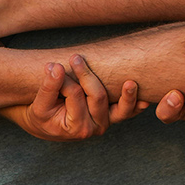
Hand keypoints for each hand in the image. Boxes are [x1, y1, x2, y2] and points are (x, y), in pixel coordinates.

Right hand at [4, 55, 134, 140]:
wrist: (46, 124)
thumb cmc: (41, 114)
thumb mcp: (39, 103)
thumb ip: (48, 87)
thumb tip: (55, 67)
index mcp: (77, 127)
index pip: (75, 96)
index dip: (66, 80)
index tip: (55, 66)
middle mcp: (95, 127)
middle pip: (98, 97)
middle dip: (86, 75)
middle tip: (75, 57)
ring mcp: (107, 122)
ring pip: (121, 109)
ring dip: (128, 95)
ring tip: (131, 83)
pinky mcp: (113, 115)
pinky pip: (128, 111)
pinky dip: (136, 104)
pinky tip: (145, 97)